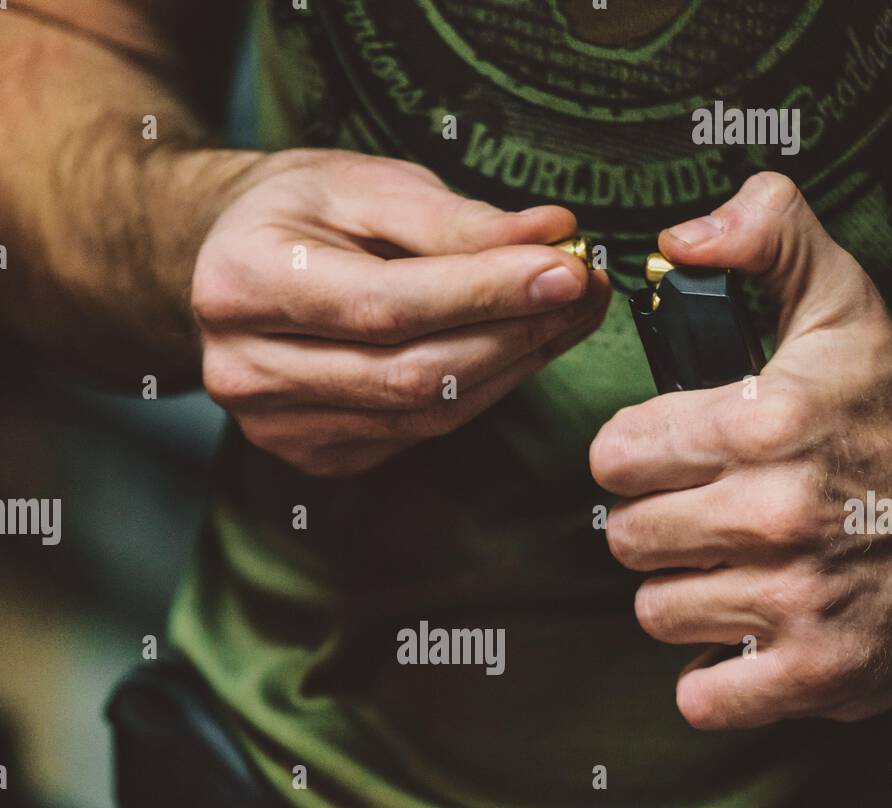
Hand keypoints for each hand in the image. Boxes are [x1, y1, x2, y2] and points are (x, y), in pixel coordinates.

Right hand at [192, 149, 609, 475]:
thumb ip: (454, 220)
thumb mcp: (365, 185)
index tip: (566, 268)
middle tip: (585, 291)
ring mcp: (276, 427)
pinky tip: (516, 351)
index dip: (485, 294)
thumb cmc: (299, 213)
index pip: (386, 306)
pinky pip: (417, 434)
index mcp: (243, 284)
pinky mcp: (313, 457)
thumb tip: (550, 235)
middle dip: (513, 335)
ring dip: (511, 368)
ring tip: (566, 315)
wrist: (224, 264)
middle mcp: (246, 370)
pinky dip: (479, 393)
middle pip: (410, 374)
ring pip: (424, 415)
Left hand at [590, 171, 891, 730]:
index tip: (673, 457)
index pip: (616, 457)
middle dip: (659, 526)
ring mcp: (797, 600)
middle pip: (627, 539)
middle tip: (711, 517)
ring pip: (656, 612)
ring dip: (688, 596)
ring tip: (741, 571)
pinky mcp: (816, 673)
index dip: (638, 457)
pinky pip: (703, 696)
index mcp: (769, 422)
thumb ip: (766, 241)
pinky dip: (719, 677)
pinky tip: (752, 636)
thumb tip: (685, 235)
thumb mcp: (846, 308)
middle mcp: (778, 513)